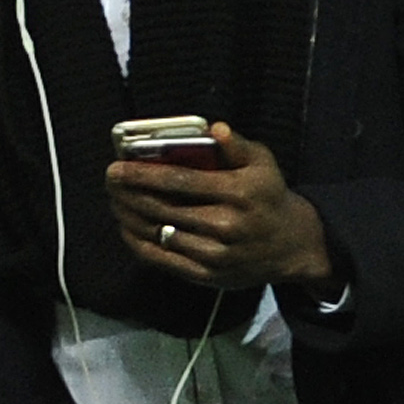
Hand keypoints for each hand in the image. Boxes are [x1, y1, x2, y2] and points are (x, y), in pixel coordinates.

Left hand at [107, 120, 335, 290]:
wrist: (292, 245)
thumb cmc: (269, 197)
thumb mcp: (263, 164)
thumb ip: (236, 145)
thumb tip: (214, 128)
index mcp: (238, 193)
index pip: (179, 181)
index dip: (142, 174)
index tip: (117, 168)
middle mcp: (225, 225)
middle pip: (162, 208)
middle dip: (128, 193)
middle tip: (110, 180)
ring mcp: (215, 254)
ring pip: (158, 233)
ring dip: (128, 216)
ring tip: (115, 200)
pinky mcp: (206, 276)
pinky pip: (161, 259)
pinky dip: (138, 242)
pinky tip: (127, 227)